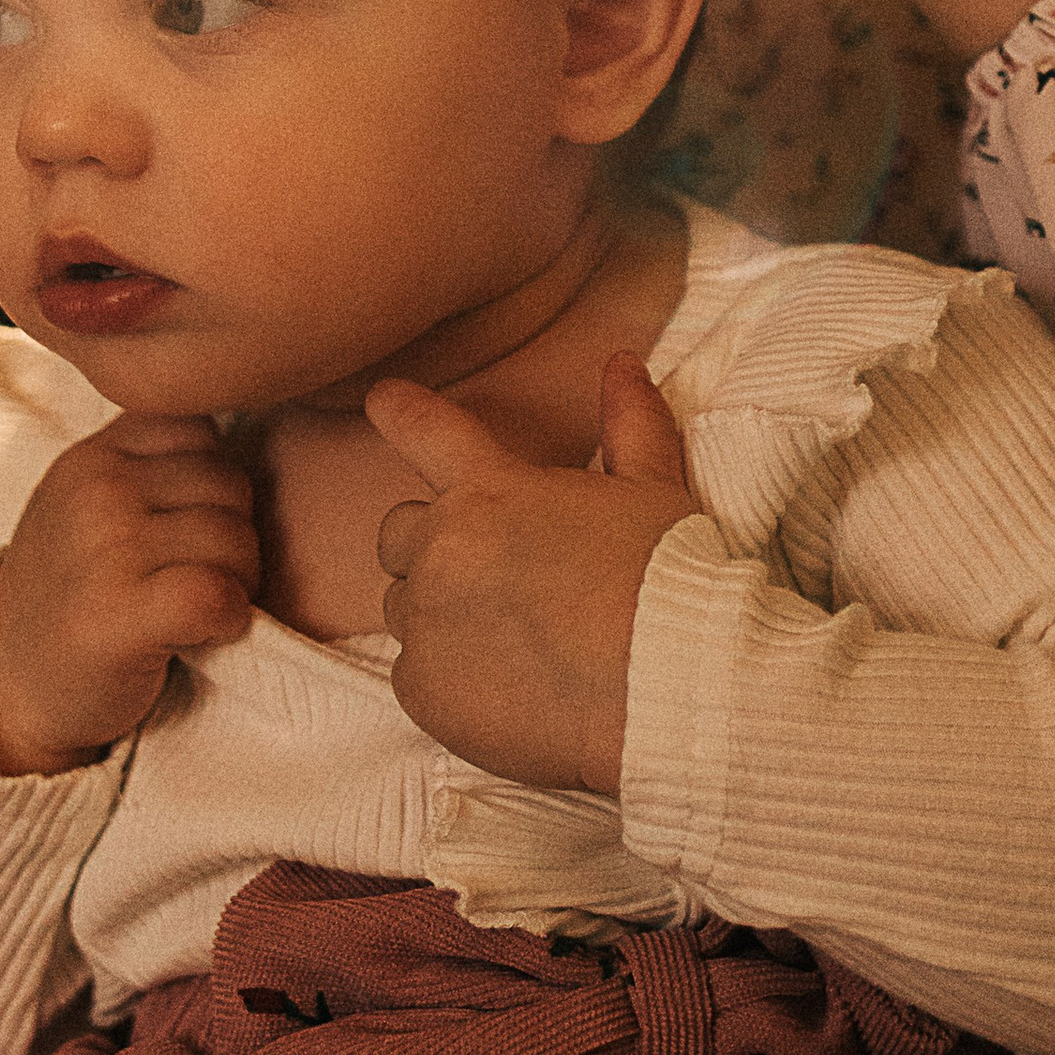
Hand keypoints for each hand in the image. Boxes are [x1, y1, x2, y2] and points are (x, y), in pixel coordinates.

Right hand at [0, 411, 257, 776]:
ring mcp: (106, 549)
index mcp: (94, 455)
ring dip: (238, 582)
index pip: (203, 431)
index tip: (187, 530)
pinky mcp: (119, 615)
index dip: (214, 485)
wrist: (8, 688)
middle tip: (200, 578)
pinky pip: (218, 594)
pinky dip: (229, 619)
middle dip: (235, 536)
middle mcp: (97, 489)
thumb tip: (241, 423)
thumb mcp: (89, 503)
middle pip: (231, 484)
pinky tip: (201, 634)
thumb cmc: (72, 594)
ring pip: (235, 538)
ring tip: (197, 607)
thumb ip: (148, 462)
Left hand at [366, 354, 696, 795]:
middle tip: (499, 577)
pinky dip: (447, 680)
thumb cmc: (671, 581)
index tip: (380, 399)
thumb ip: (629, 422)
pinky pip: (412, 675)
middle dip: (435, 545)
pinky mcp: (423, 691)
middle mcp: (442, 548)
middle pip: (398, 534)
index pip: (423, 430)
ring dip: (440, 613)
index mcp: (490, 490)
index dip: (398, 410)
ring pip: (403, 607)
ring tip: (514, 641)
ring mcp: (426, 621)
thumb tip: (621, 362)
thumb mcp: (654, 489)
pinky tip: (508, 690)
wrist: (674, 684)